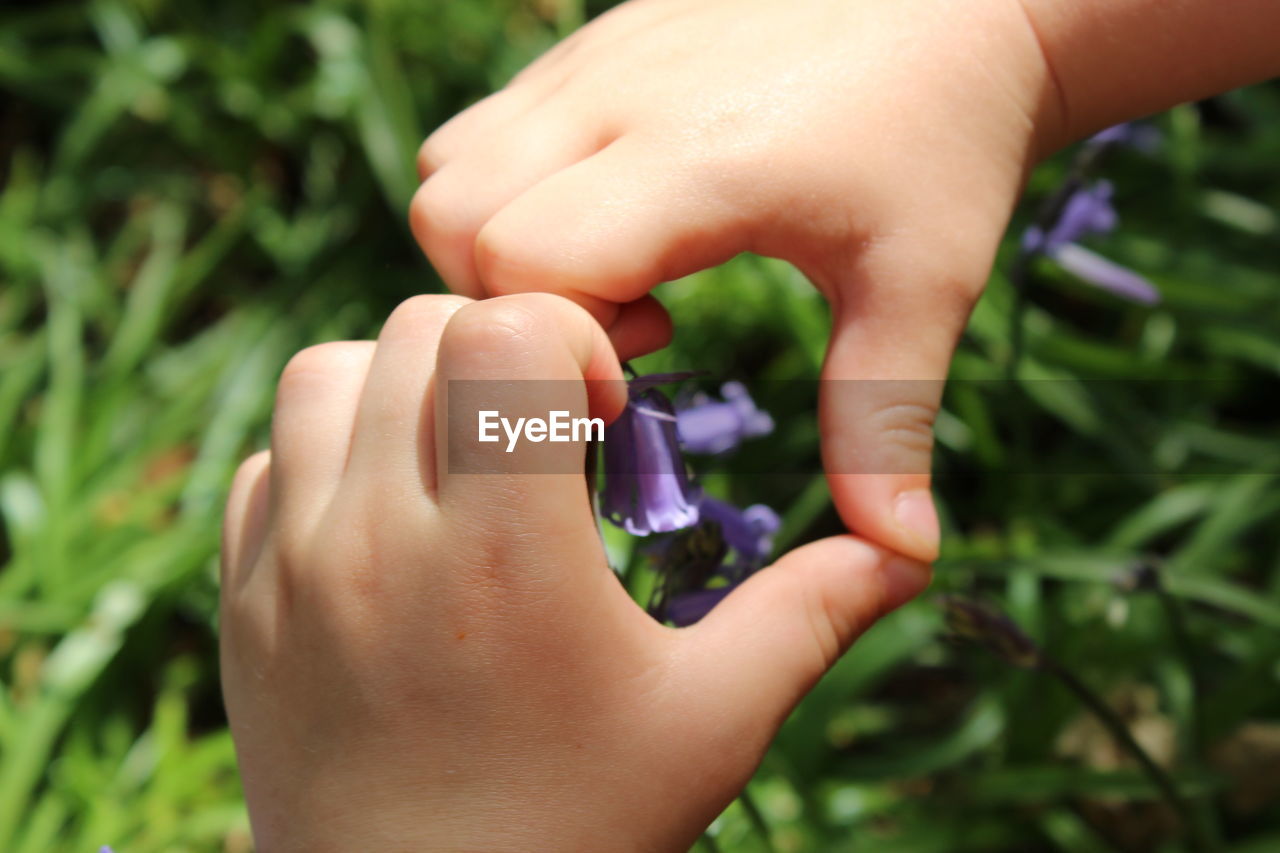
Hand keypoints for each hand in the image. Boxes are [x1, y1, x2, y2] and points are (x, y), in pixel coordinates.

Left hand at [220, 293, 929, 851]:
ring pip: (324, 376)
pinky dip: (331, 453)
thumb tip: (912, 549)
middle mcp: (377, 538)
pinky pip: (271, 462)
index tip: (599, 409)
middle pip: (416, 328)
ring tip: (464, 461)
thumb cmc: (577, 832)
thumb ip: (809, 616)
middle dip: (496, 350)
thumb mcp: (712, 723)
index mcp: (504, 554)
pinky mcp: (244, 603)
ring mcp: (291, 569)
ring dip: (403, 387)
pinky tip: (394, 518)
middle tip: (545, 432)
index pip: (502, 328)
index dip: (566, 335)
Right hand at [410, 0, 1061, 562]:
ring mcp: (594, 59)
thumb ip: (886, 417)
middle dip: (511, 308)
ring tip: (614, 272)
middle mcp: (619, 97)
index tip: (649, 361)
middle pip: (452, 222)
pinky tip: (611, 220)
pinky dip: (510, 196)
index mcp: (701, 163)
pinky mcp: (593, 44)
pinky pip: (484, 132)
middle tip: (628, 324)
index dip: (558, 345)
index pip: (522, 263)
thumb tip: (901, 554)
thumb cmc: (947, 141)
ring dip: (497, 249)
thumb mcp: (926, 287)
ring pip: (449, 171)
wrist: (960, 0)